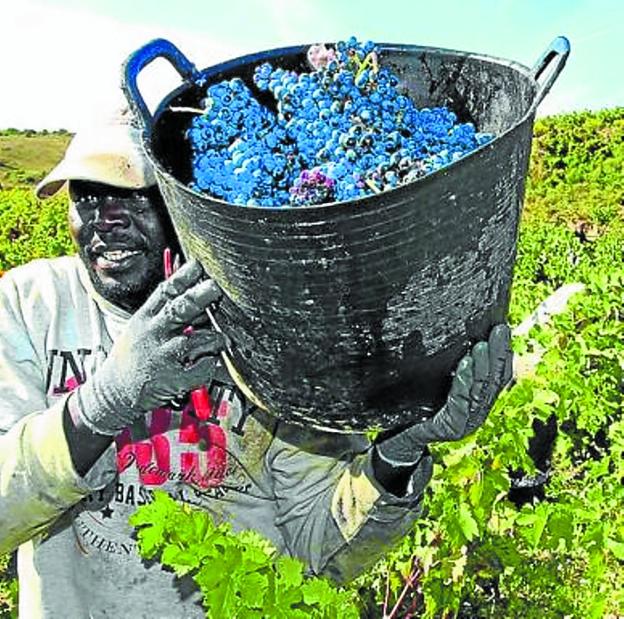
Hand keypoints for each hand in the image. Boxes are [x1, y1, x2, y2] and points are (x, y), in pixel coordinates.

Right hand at [73, 259, 225, 434]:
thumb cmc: (134, 356)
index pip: (164, 293)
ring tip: (221, 339)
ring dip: (214, 337)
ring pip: (197, 340)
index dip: (182, 277)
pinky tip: (207, 363)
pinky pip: (202, 367)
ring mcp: (162, 357)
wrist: (114, 394)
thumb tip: (191, 285)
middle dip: (199, 297)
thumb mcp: (140, 327)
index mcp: (145, 319)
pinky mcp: (173, 379)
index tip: (197, 266)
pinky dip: (209, 364)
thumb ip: (164, 310)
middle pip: (179, 310)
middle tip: (214, 288)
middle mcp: (153, 335)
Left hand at [376, 324, 512, 467]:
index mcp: (479, 402)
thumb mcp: (437, 380)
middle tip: (500, 329)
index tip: (504, 329)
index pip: (499, 376)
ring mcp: (467, 423)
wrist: (399, 437)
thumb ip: (448, 364)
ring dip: (483, 365)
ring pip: (481, 391)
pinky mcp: (452, 429)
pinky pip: (461, 403)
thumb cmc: (417, 405)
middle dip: (498, 354)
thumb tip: (454, 328)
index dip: (504, 354)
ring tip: (481, 345)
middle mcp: (477, 413)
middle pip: (495, 381)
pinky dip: (464, 382)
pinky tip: (465, 364)